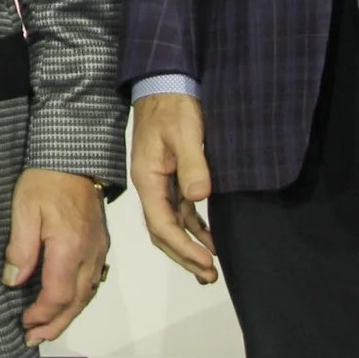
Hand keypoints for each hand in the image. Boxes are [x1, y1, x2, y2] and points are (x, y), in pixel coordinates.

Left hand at [5, 168, 109, 345]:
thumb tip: (13, 282)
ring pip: (87, 295)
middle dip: (54, 324)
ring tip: (46, 328)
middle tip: (33, 338)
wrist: (74, 156)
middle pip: (76, 303)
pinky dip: (78, 299)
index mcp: (70, 247)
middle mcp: (90, 254)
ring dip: (67, 316)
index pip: (58, 295)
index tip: (23, 323)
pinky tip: (65, 302)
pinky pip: (92, 282)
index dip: (41, 314)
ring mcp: (99, 250)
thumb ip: (20, 249)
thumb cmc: (47, 178)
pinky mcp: (100, 244)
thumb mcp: (24, 209)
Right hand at [130, 92, 217, 283]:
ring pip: (171, 223)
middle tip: (209, 275)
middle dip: (184, 256)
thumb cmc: (173, 106)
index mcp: (148, 178)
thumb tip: (199, 197)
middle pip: (162, 231)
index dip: (182, 248)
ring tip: (210, 266)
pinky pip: (180, 210)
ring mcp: (160, 181)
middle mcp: (150, 185)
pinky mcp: (171, 175)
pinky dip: (193, 227)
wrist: (164, 83)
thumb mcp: (185, 132)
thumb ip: (192, 164)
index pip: (161, 224)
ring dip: (189, 245)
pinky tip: (209, 237)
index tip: (206, 263)